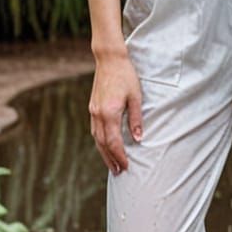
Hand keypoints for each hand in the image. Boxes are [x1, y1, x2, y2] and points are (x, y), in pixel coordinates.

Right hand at [88, 49, 143, 174]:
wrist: (109, 60)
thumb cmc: (126, 76)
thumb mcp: (136, 97)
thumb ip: (136, 119)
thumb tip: (138, 139)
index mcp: (109, 113)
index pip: (114, 142)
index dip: (120, 156)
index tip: (127, 166)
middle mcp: (98, 114)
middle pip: (103, 144)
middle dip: (111, 159)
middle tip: (119, 172)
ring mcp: (93, 111)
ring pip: (96, 138)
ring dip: (104, 153)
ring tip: (112, 164)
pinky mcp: (92, 107)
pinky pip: (94, 130)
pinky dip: (100, 141)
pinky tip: (105, 146)